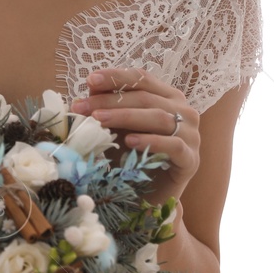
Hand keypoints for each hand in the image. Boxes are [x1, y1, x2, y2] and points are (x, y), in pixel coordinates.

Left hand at [71, 67, 198, 208]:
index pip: (142, 79)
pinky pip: (173, 145)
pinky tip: (130, 142)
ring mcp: (191, 134)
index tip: (90, 79)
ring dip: (125, 117)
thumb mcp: (115, 128)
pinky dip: (151, 141)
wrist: (149, 195)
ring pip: (159, 117)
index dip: (116, 77)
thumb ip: (107, 107)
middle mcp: (183, 111)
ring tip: (99, 120)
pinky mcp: (191, 159)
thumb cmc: (132, 156)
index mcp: (167, 97)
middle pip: (146, 98)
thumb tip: (90, 86)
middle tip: (82, 107)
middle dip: (110, 100)